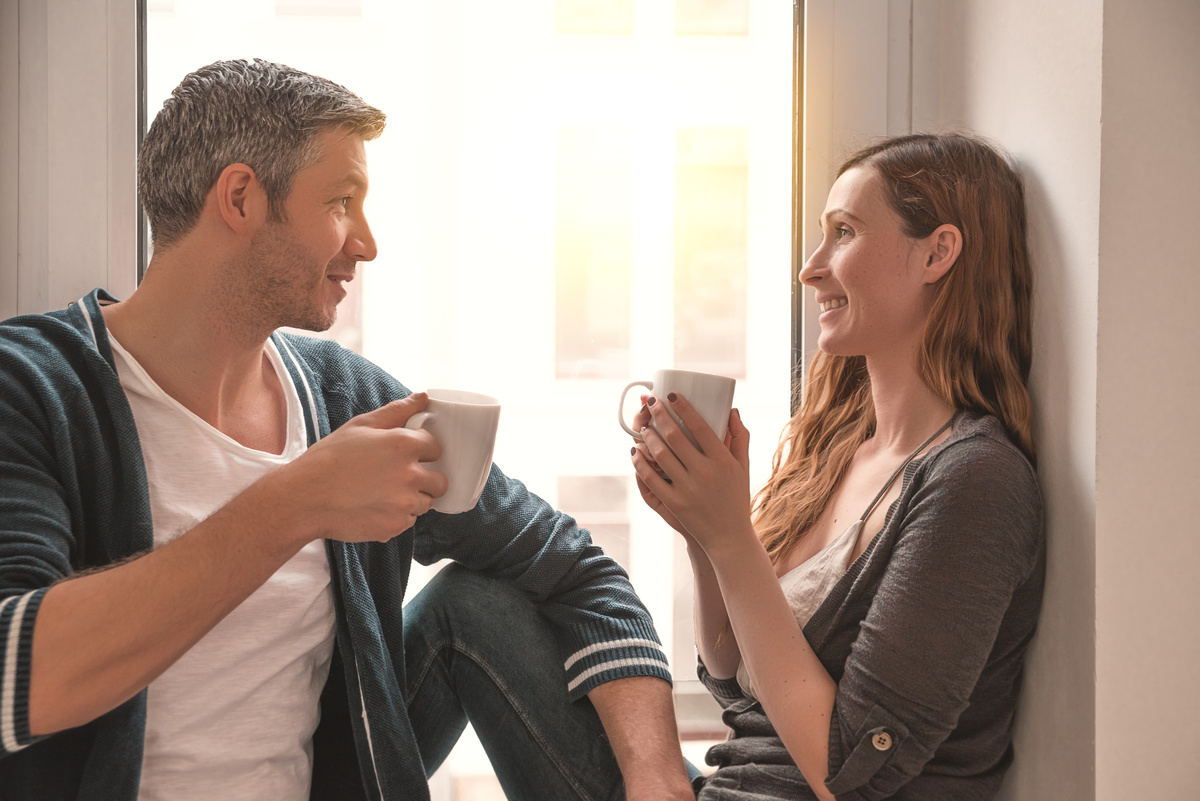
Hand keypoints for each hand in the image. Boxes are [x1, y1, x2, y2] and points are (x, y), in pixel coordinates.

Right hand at [272, 392, 448, 542]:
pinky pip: (408, 521)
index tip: (410, 455)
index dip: (424, 451)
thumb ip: (397, 411)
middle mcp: (410, 475)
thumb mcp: (361, 425)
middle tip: (401, 478)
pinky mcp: (395, 527)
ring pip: (426, 503)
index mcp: (403, 446)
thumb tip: (423, 397)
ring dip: (412, 499)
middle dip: (426, 479)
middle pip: (440, 482)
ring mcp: (404, 504)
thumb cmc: (329, 459)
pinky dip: (396, 516)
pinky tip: (374, 507)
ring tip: (383, 493)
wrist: (304, 498)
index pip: (437, 448)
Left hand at [630, 393, 754, 556]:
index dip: (683, 407)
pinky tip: (635, 452)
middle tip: (651, 403)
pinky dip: (640, 463)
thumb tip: (733, 410)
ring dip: (647, 437)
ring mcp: (688, 488)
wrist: (728, 536)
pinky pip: (651, 478)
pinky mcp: (674, 503)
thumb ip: (740, 437)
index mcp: (722, 460)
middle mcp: (705, 472)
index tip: (671, 395)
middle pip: (675, 436)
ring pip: (660, 455)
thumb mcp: (744, 467)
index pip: (700, 426)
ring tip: (643, 426)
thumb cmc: (736, 498)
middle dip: (659, 415)